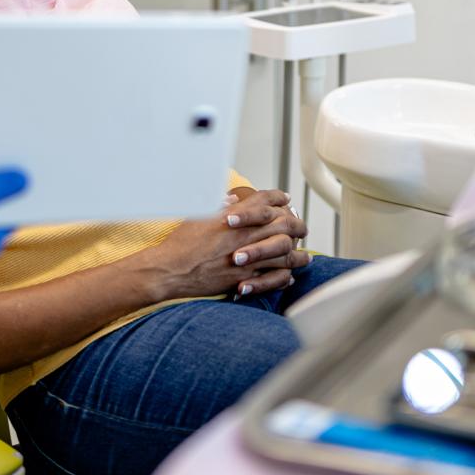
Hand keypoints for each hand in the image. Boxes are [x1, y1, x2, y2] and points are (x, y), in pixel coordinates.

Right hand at [133, 187, 308, 301]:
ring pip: (285, 252)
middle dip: (296, 222)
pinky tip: (288, 276)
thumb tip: (231, 200)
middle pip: (283, 223)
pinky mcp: (245, 277)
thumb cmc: (180, 244)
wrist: (171, 270)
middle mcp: (245, 235)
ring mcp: (248, 257)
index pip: (265, 200)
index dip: (278, 197)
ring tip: (303, 253)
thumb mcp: (197, 216)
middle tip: (300, 224)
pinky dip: (284, 276)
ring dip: (297, 252)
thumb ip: (217, 206)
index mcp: (234, 216)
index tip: (284, 198)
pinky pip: (274, 277)